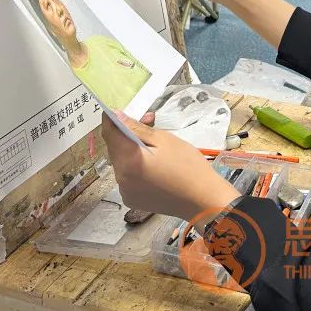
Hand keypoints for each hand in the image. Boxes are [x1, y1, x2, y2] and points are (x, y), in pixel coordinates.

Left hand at [103, 111, 238, 220]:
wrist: (202, 199)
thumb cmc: (187, 165)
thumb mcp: (165, 140)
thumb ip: (137, 129)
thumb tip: (116, 117)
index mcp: (128, 160)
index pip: (109, 134)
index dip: (111, 119)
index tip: (120, 111)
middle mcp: (120, 178)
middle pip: (114, 148)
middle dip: (126, 134)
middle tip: (148, 124)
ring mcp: (125, 191)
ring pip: (120, 162)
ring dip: (130, 151)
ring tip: (154, 147)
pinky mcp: (131, 199)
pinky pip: (127, 176)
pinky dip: (134, 167)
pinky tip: (153, 166)